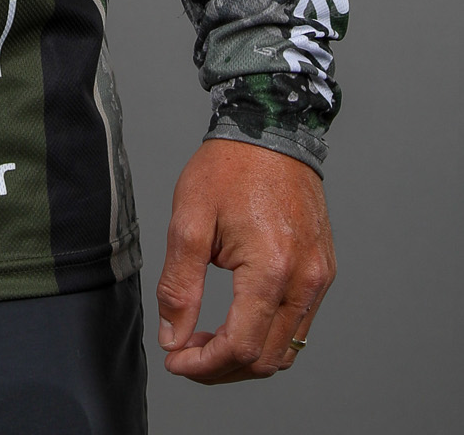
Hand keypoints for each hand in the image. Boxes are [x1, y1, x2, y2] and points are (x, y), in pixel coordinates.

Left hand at [156, 138, 333, 381]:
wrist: (270, 129)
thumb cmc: (228, 167)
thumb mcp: (189, 221)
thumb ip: (179, 286)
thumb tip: (174, 338)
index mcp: (271, 270)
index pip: (241, 348)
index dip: (204, 366)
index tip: (175, 361)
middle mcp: (304, 281)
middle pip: (267, 359)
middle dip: (222, 368)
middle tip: (186, 353)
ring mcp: (319, 278)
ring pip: (287, 350)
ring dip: (246, 357)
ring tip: (207, 340)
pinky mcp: (323, 271)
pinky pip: (299, 325)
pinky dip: (268, 337)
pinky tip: (238, 321)